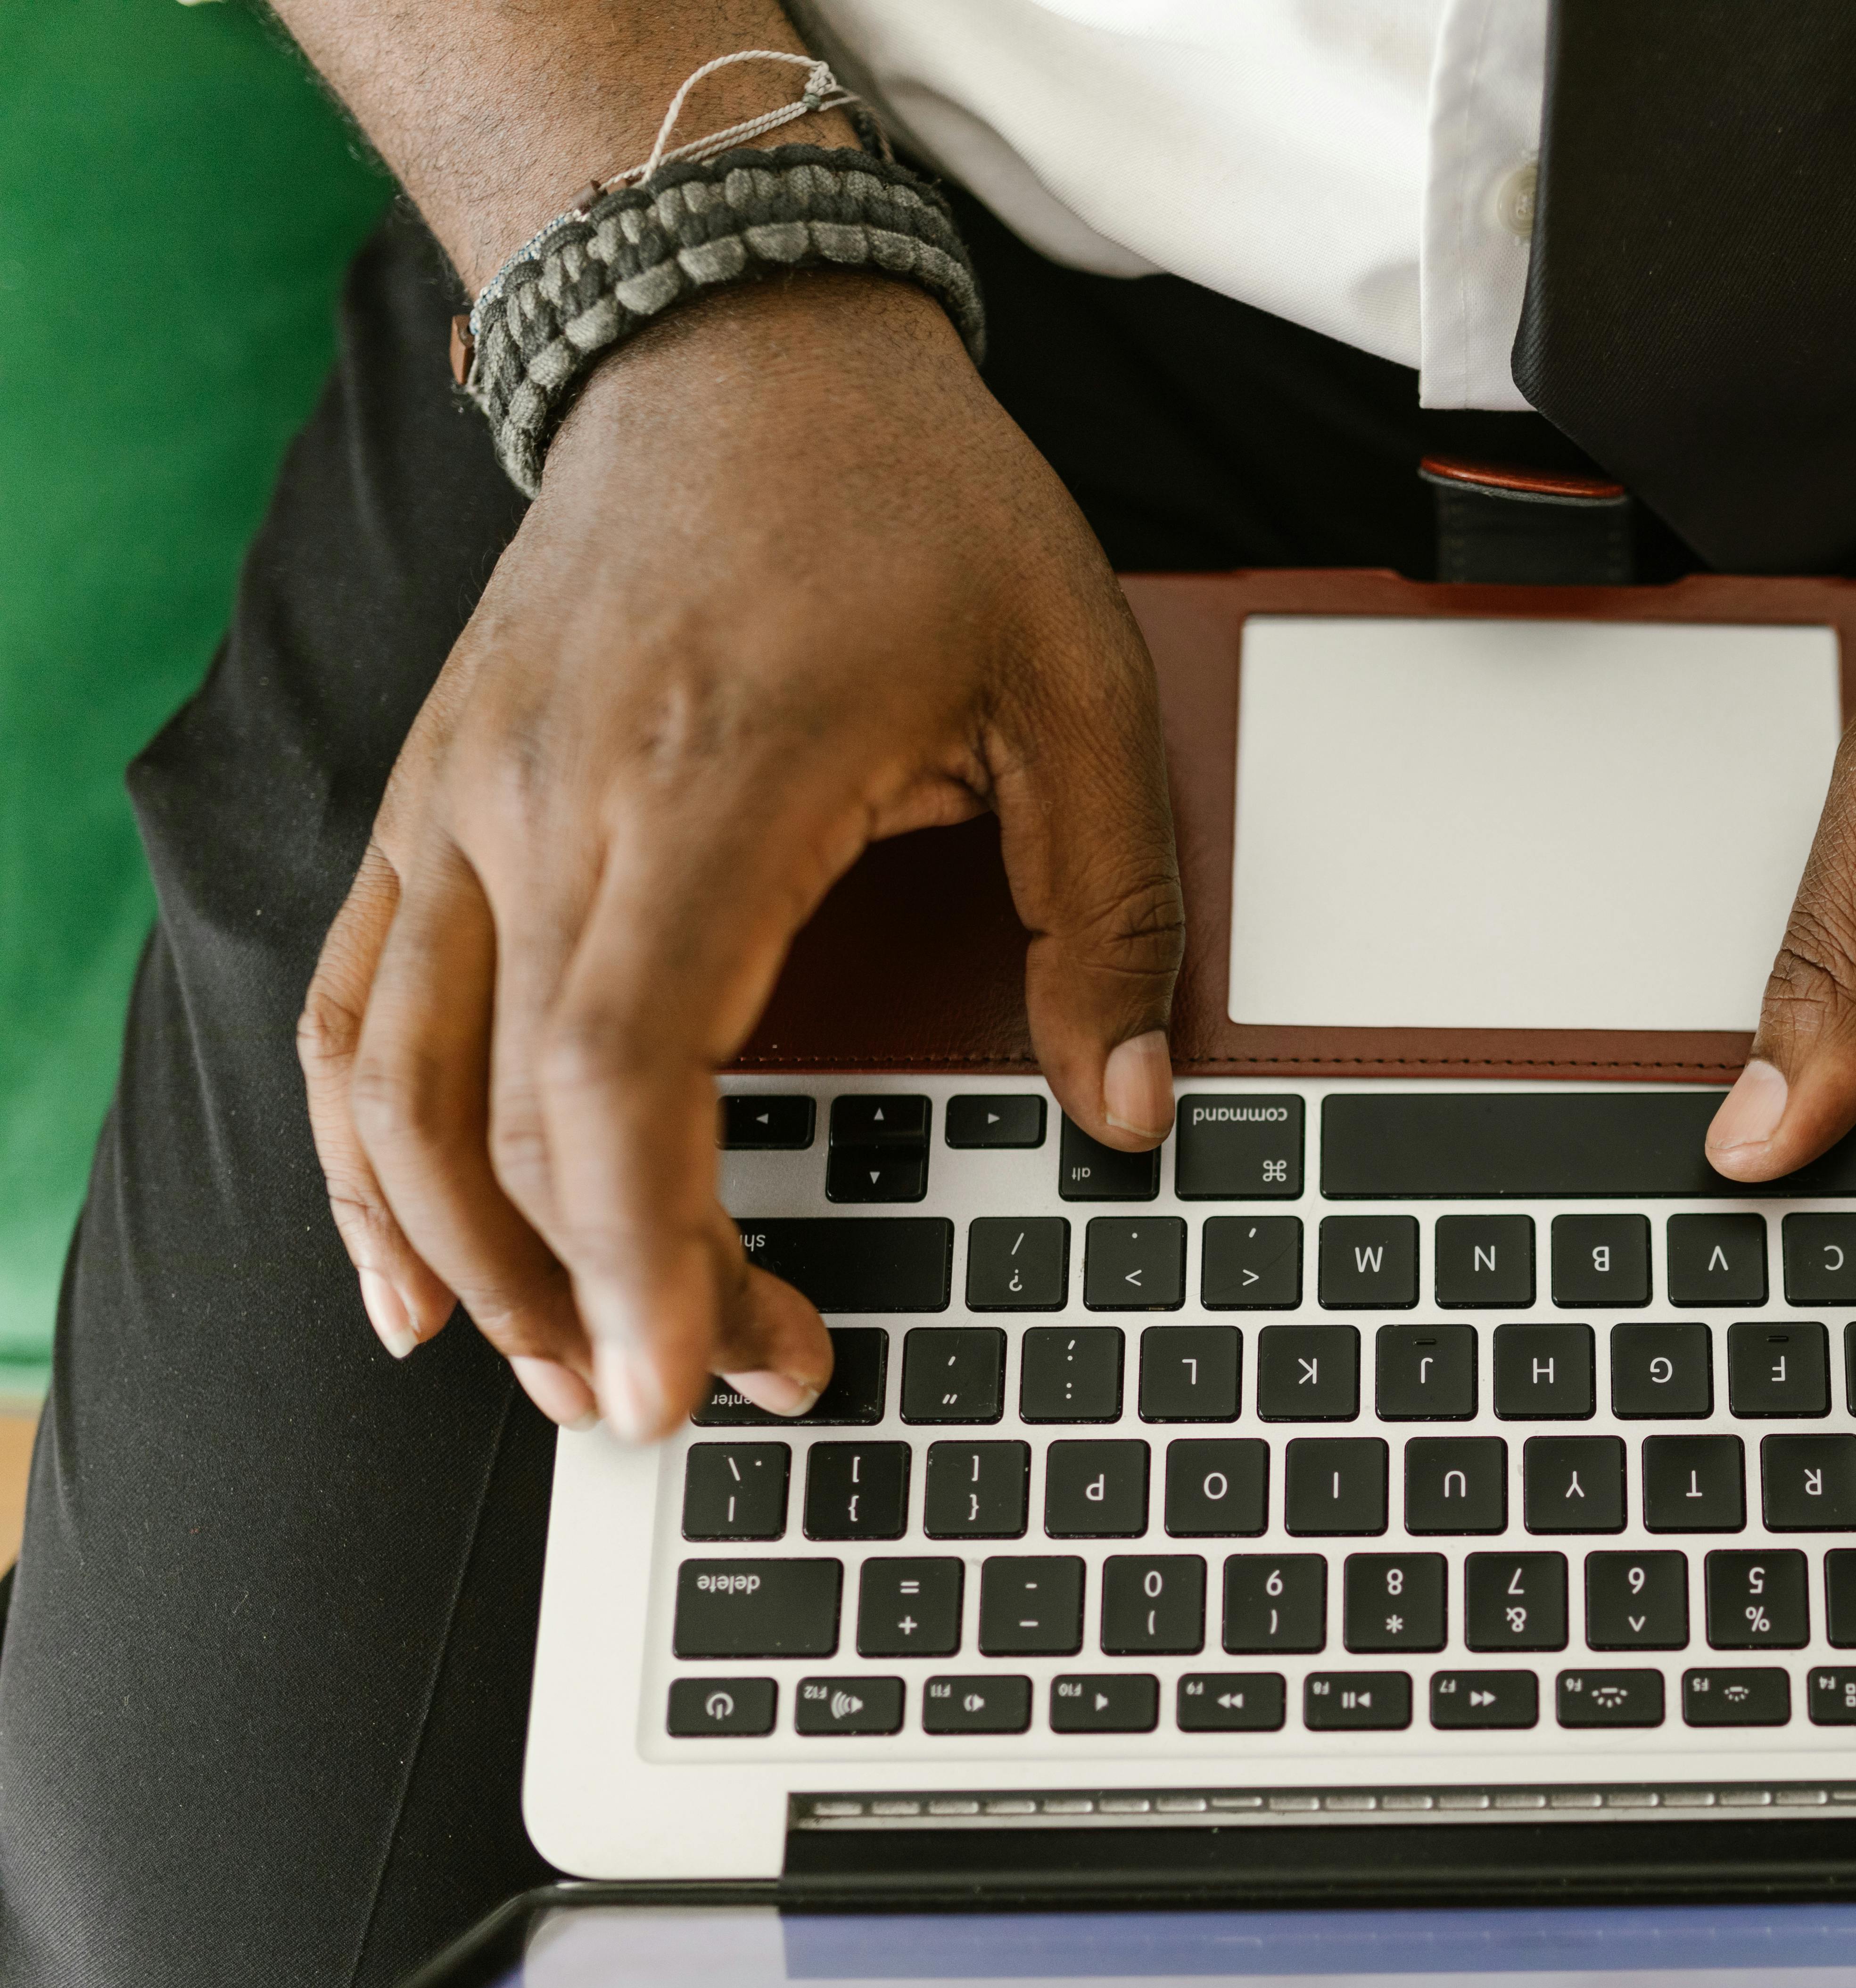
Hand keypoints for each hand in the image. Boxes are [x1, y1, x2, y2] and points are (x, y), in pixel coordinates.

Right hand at [298, 273, 1181, 1439]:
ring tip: (543, 1372)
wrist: (740, 345)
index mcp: (710, 782)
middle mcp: (549, 801)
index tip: (692, 1377)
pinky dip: (360, 1150)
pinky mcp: (434, 794)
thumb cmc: (912, 504)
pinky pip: (352, 1002)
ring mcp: (464, 797)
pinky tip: (405, 1258)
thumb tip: (1132, 1105)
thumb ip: (1107, 907)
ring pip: (391, 1079)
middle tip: (689, 1402)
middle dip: (589, 1292)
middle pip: (511, 1110)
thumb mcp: (1078, 681)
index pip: (625, 1068)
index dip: (643, 1248)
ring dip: (456, 1250)